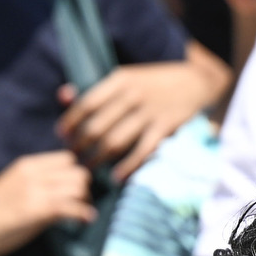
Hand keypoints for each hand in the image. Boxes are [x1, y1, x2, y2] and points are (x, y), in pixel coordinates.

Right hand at [0, 152, 96, 255]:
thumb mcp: (13, 188)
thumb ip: (37, 187)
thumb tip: (61, 196)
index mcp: (28, 165)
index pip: (67, 159)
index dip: (76, 174)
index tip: (75, 190)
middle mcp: (34, 174)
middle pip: (78, 171)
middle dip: (85, 188)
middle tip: (81, 204)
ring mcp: (36, 191)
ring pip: (79, 186)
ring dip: (85, 201)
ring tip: (81, 213)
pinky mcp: (37, 210)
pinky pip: (73, 206)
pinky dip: (83, 214)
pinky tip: (84, 220)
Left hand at [56, 55, 221, 180]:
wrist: (193, 82)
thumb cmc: (152, 82)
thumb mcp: (124, 78)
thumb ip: (95, 89)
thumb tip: (62, 96)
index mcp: (120, 80)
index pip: (87, 103)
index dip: (71, 121)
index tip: (62, 135)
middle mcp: (132, 95)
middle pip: (98, 126)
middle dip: (81, 145)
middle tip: (72, 156)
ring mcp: (149, 113)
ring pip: (116, 142)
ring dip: (98, 158)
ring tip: (87, 168)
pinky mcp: (164, 127)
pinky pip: (142, 151)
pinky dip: (128, 166)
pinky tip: (116, 177)